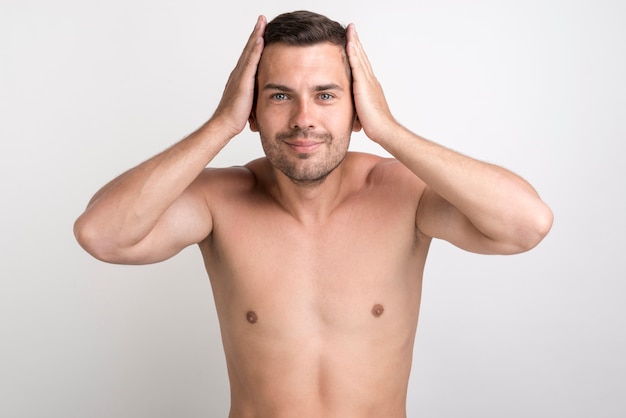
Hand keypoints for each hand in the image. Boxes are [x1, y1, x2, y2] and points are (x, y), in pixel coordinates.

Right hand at [212, 15, 265, 137]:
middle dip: (256, 33)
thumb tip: (264, 95)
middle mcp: (238, 73)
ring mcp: (240, 75)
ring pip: (250, 51)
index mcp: (240, 77)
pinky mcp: (243, 81)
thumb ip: (254, 94)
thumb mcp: (249, 102)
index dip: (255, 43)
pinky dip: (255, 49)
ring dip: (256, 35)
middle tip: (262, 19)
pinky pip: (251, 62)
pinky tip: (261, 39)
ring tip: (262, 22)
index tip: (262, 31)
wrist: (225, 124)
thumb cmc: (235, 117)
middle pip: (249, 49)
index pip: (250, 56)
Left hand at [346, 23, 396, 142]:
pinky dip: (353, 52)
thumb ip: (359, 108)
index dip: (358, 54)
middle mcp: (371, 81)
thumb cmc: (376, 126)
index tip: (353, 42)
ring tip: (350, 29)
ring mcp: (368, 81)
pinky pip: (357, 64)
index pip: (362, 66)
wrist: (384, 130)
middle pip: (362, 57)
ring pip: (360, 57)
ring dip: (355, 42)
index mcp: (370, 87)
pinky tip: (349, 42)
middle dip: (357, 42)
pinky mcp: (363, 85)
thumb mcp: (363, 113)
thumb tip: (354, 113)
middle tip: (352, 29)